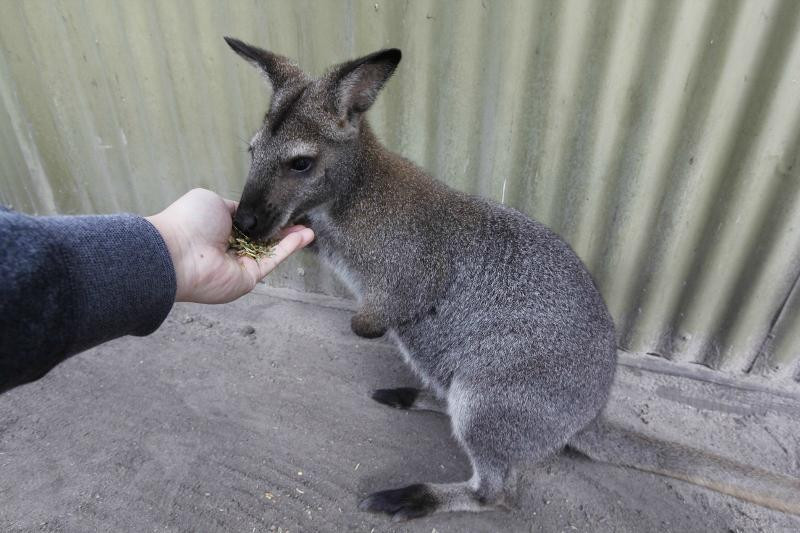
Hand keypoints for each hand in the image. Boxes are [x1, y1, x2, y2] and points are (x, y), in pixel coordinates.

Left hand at [146, 188, 313, 302]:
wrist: (177, 251)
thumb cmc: (188, 222)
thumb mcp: (213, 201)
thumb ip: (235, 207)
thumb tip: (248, 212)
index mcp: (218, 229)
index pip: (248, 225)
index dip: (265, 216)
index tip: (281, 207)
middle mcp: (229, 248)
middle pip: (262, 239)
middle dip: (282, 229)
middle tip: (301, 218)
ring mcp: (240, 265)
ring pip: (271, 250)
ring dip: (291, 239)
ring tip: (310, 228)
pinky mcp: (248, 278)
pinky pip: (272, 260)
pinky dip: (289, 248)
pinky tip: (305, 236)